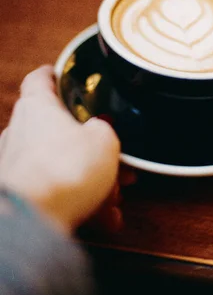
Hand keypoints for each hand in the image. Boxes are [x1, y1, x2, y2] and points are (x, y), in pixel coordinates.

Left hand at [0, 65, 123, 232]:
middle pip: (57, 130)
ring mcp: (15, 165)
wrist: (34, 219)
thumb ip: (104, 130)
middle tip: (116, 159)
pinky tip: (104, 219)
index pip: (40, 79)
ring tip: (115, 199)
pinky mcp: (18, 194)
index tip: (62, 75)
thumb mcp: (104, 140)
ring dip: (89, 180)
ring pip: (60, 165)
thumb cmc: (63, 170)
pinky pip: (54, 193)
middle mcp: (19, 132)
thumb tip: (101, 131)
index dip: (53, 75)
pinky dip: (78, 203)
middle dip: (90, 146)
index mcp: (37, 107)